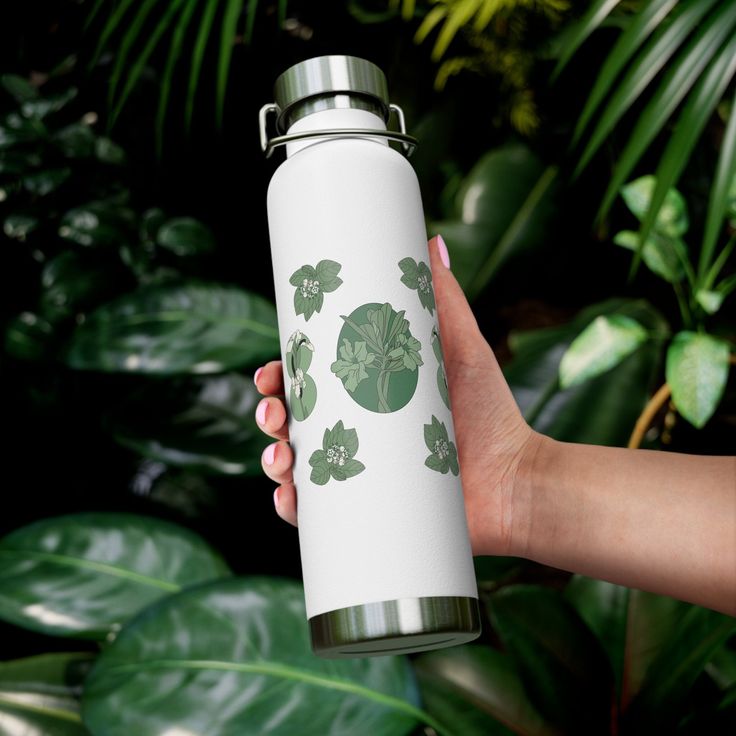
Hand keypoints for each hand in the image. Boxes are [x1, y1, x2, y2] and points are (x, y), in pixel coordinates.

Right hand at [253, 235, 538, 555]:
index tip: (270, 372)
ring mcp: (360, 477)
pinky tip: (288, 500)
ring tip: (280, 456)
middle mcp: (357, 435)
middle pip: (294, 423)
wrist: (517, 482)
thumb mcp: (462, 350)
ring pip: (297, 468)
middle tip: (273, 412)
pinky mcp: (368, 514)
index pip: (310, 384)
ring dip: (272, 461)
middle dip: (270, 416)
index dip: (281, 377)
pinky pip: (318, 516)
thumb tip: (430, 239)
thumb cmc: (492, 413)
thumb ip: (444, 298)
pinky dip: (292, 510)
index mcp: (368, 397)